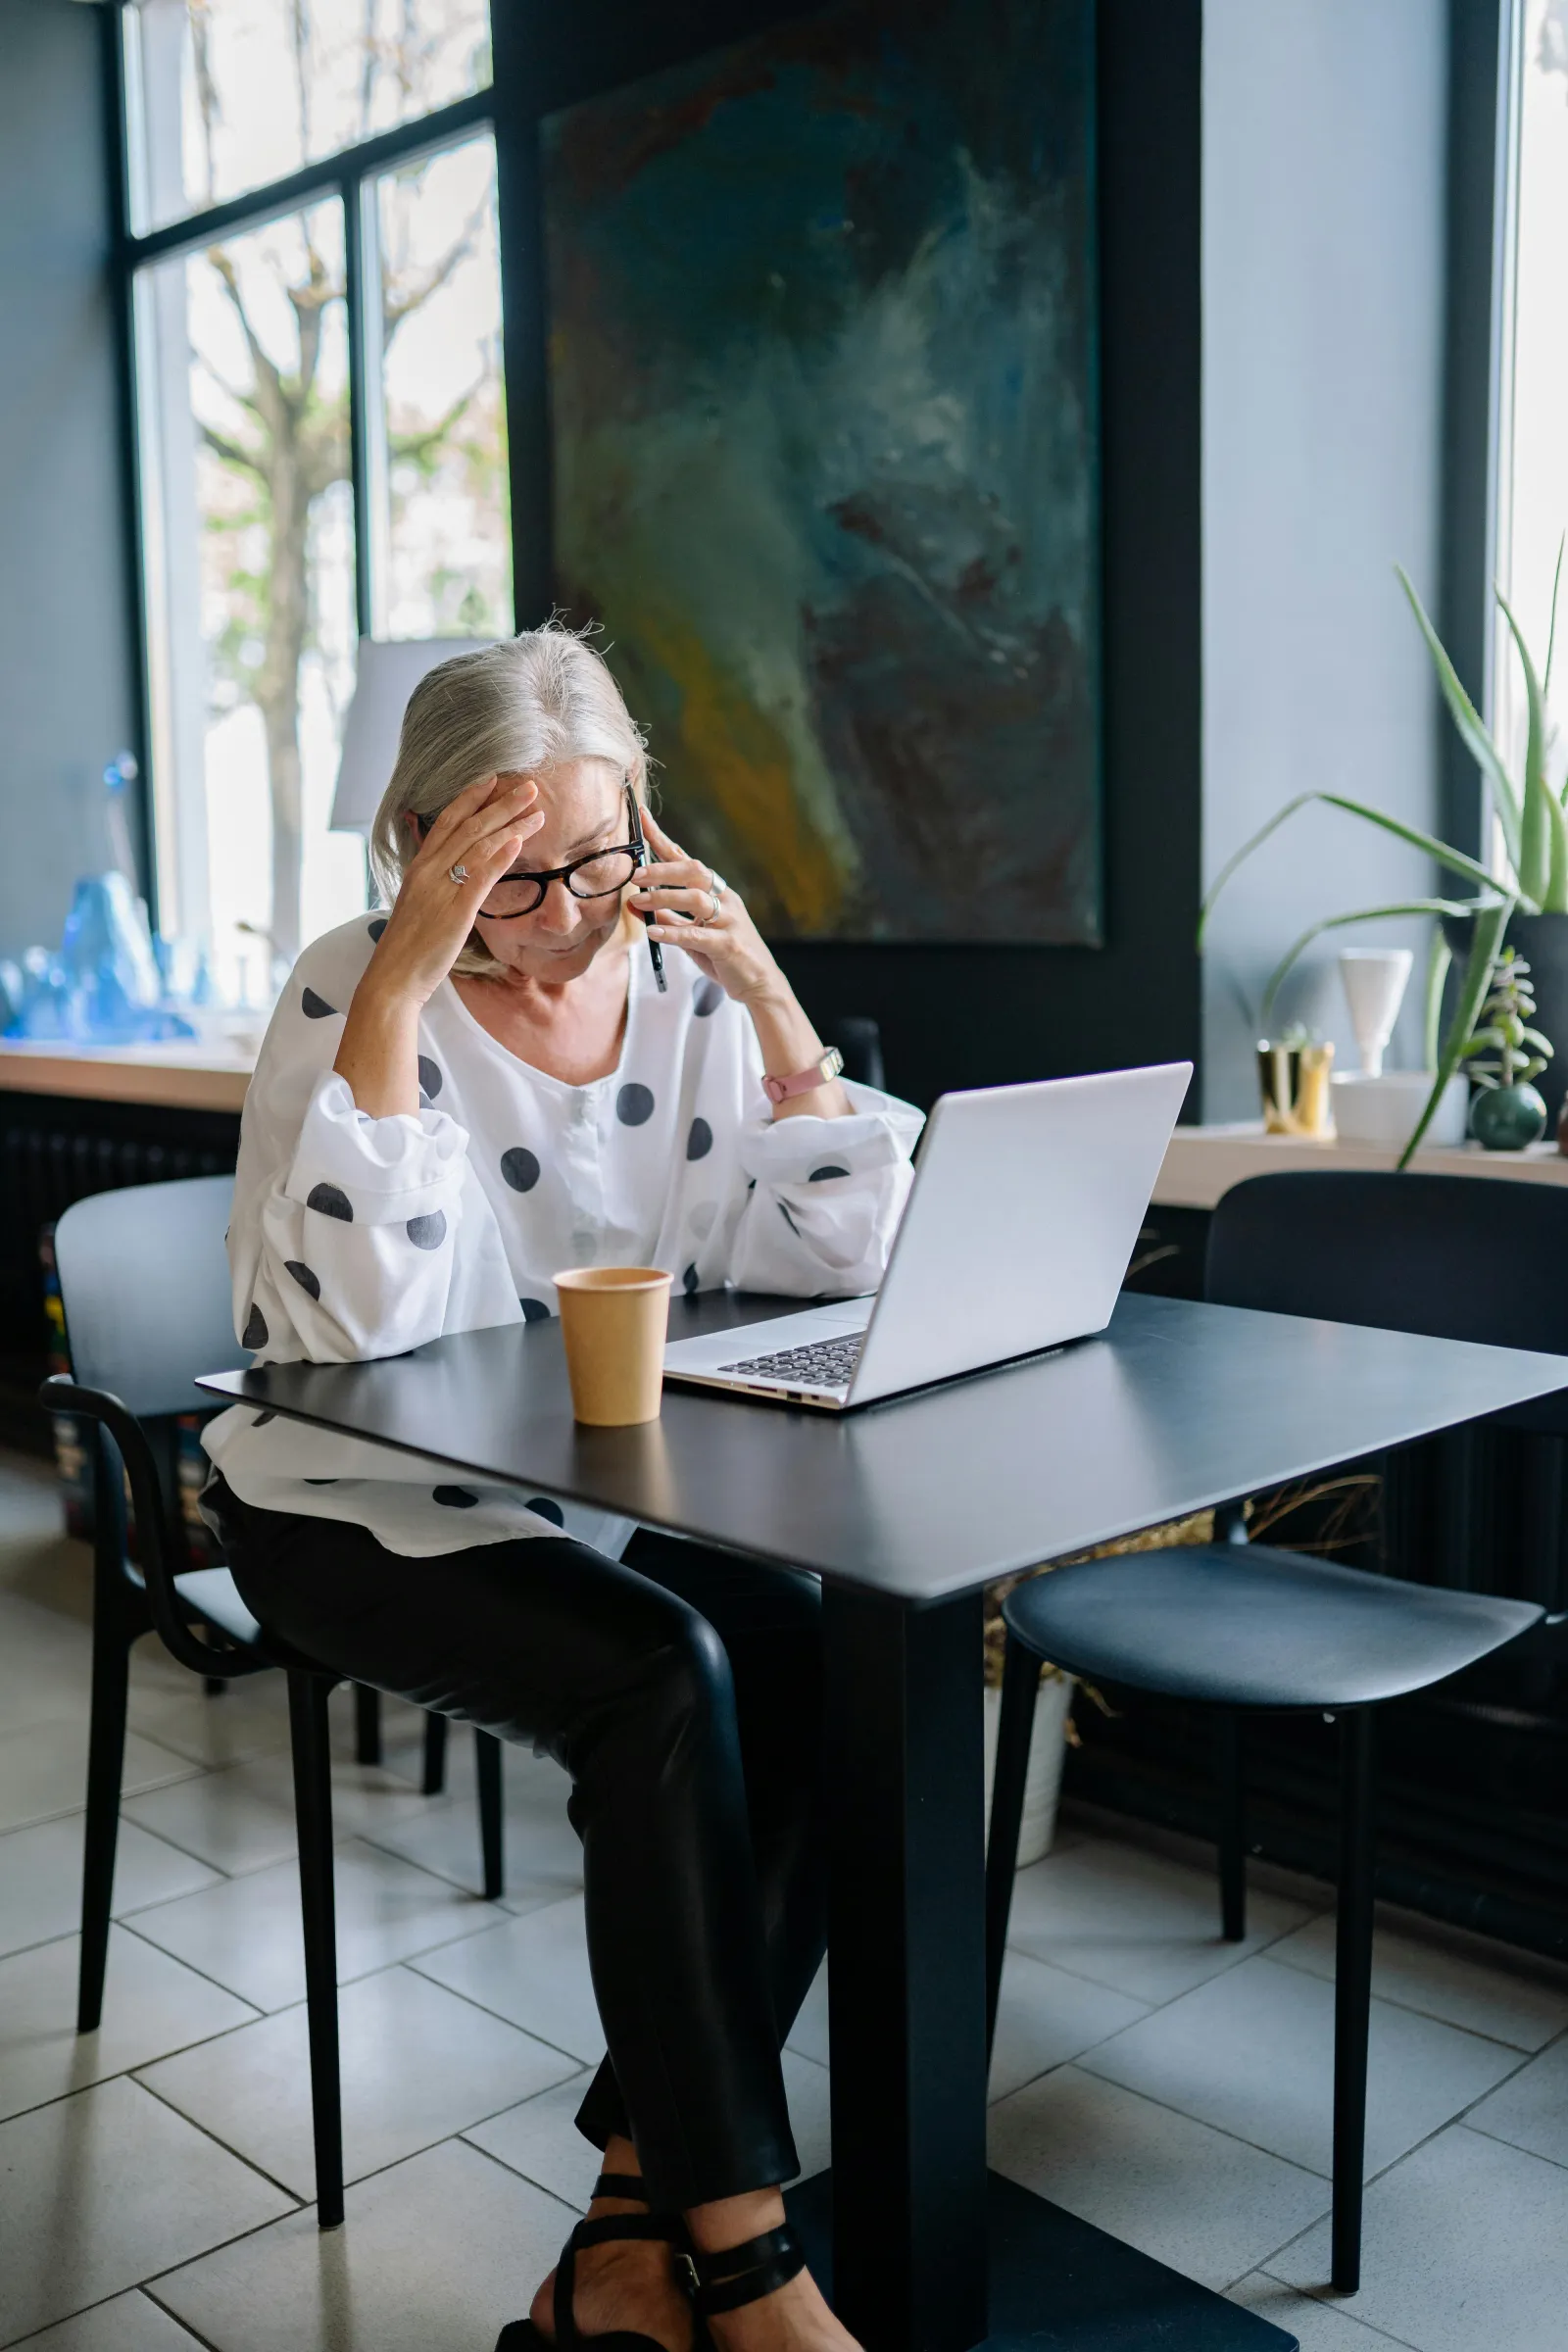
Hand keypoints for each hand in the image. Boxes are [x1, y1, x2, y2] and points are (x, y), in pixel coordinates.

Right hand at [367, 774, 544, 1007]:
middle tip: (529, 786)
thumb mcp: (418, 903)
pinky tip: (519, 841)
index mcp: (419, 867)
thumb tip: (453, 871)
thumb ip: (435, 882)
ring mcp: (441, 888)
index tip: (492, 780)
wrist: (393, 976)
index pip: (446, 821)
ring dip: (511, 824)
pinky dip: (500, 856)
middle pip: (469, 826)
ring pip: (479, 845)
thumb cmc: (408, 945)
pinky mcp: (455, 911)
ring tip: (537, 810)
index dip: (470, 798)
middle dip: (501, 803)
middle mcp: (428, 870)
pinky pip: (479, 876)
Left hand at [628, 810, 780, 1005]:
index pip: (686, 859)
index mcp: (717, 891)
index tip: (642, 818)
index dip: (663, 839)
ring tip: (638, 902)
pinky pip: (698, 935)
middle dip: (662, 869)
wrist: (759, 984)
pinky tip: (653, 933)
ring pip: (696, 898)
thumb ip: (668, 916)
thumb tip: (636, 902)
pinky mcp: (729, 945)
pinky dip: (673, 932)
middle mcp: (725, 899)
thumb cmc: (723, 956)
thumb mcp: (692, 933)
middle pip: (694, 871)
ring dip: (663, 897)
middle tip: (635, 875)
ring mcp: (730, 920)